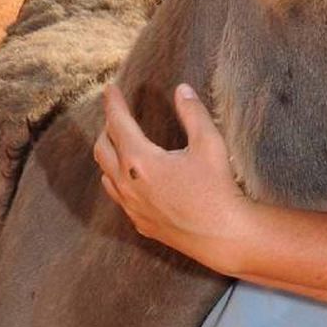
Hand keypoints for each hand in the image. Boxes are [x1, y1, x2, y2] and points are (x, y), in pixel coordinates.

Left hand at [92, 83, 256, 273]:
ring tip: (119, 142)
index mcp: (139, 160)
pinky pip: (118, 196)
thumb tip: (182, 89)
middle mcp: (127, 184)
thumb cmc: (218, 189)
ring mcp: (131, 206)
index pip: (117, 123)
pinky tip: (129, 177)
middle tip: (117, 115)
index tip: (110, 89)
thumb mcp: (209, 143)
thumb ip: (193, 113)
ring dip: (109, 154)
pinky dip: (117, 179)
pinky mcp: (140, 223)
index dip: (113, 103)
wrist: (224, 237)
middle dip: (107, 128)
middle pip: (102, 148)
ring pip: (106, 174)